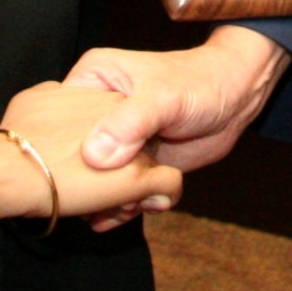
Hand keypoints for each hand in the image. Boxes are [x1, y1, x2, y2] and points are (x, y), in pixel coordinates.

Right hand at [0, 81, 182, 222]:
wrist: (233, 99)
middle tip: (110, 201)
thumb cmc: (199, 82)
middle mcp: (95, 110)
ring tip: (127, 208)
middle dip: (87, 185)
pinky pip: (115, 192)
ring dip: (106, 201)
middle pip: (71, 156)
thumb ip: (130, 122)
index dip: (60, 153)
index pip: (58, 120)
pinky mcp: (131, 163)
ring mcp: (113, 140)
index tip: (80, 178)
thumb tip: (94, 156)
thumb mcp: (163, 96)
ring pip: (93, 179)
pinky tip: (133, 210)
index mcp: (91, 80)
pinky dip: (122, 206)